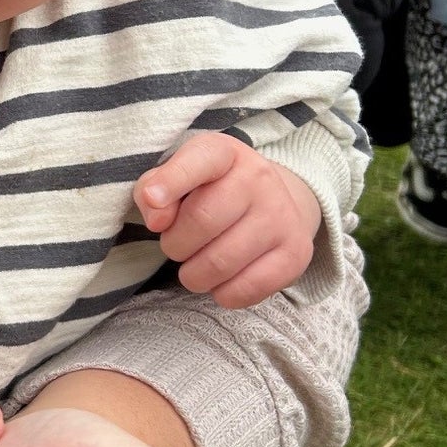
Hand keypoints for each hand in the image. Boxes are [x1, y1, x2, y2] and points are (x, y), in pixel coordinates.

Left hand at [135, 132, 321, 307]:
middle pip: (202, 221)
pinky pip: (244, 290)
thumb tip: (157, 219)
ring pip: (219, 263)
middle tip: (177, 246)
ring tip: (196, 265)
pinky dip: (222, 294)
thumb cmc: (209, 192)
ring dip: (193, 275)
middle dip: (175, 244)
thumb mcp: (176, 178)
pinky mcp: (295, 254)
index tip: (152, 199)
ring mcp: (281, 216)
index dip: (171, 181)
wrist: (272, 204)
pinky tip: (222, 280)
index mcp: (225, 153)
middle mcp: (259, 178)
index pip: (200, 160)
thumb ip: (151, 190)